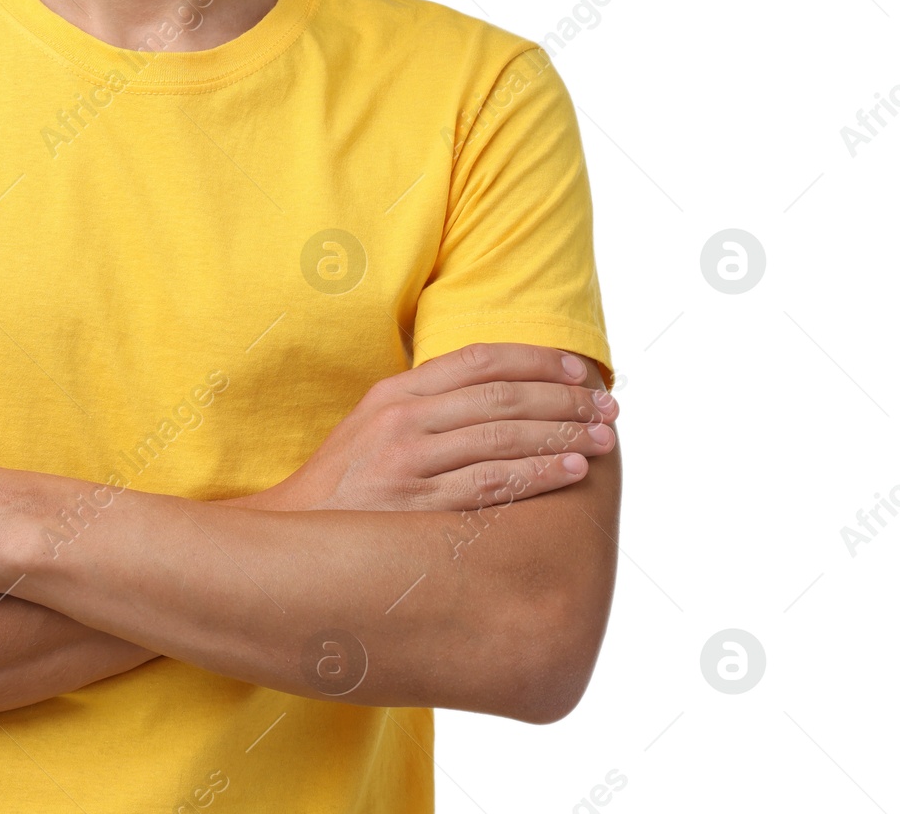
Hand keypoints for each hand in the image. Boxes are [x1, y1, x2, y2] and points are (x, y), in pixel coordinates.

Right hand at [238, 343, 616, 513]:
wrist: (290, 539)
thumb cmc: (344, 484)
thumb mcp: (373, 426)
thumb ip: (426, 405)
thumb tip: (498, 391)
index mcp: (394, 392)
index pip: (478, 360)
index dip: (535, 360)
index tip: (579, 372)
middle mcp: (401, 421)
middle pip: (500, 397)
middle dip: (563, 401)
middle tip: (609, 409)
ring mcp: (407, 464)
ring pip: (502, 437)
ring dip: (561, 435)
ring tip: (602, 439)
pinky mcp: (415, 510)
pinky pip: (490, 486)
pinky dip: (536, 474)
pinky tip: (570, 472)